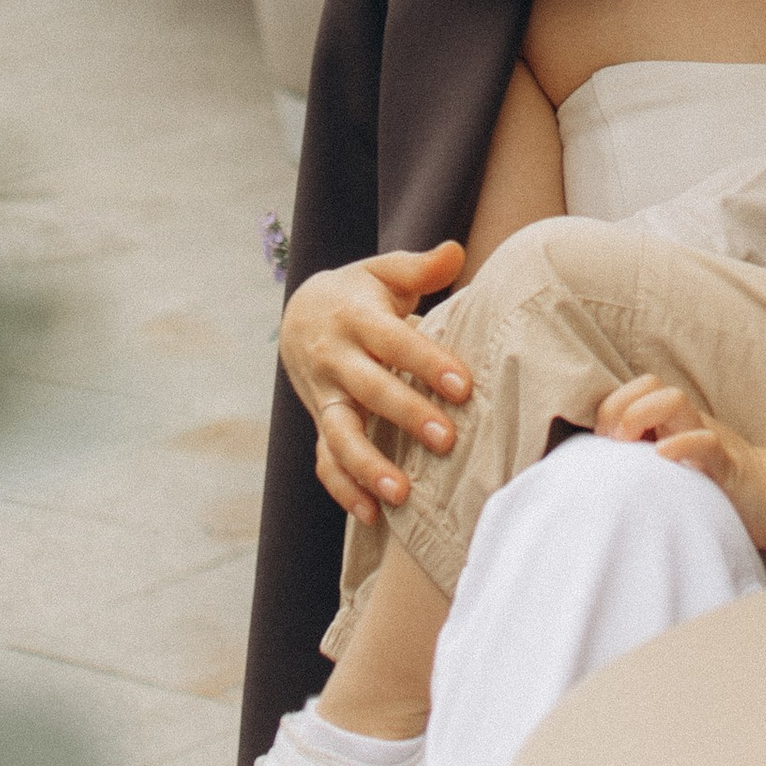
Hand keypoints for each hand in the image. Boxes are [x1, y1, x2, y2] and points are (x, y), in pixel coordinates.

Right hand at [282, 244, 471, 524]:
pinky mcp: (319, 422)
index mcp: (354, 317)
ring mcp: (323, 396)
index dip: (426, 362)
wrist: (302, 314)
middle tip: (446, 439)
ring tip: (402, 494)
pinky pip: (325, 461)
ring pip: (339, 435)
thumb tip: (456, 250)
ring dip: (368, 466)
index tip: (463, 385)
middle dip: (405, 416)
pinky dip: (344, 490)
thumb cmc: (361, 293)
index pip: (393, 342)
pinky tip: (373, 515)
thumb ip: (420, 268)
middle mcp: (334, 359)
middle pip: (368, 390)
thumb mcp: (383, 272)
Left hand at [594, 377, 765, 550]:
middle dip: (620, 406)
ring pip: (674, 400)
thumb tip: (599, 465)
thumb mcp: (673, 465)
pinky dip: (681, 444)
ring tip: (629, 446)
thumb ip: (644, 456)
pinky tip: (662, 456)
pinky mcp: (727, 464)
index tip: (601, 441)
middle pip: (650, 384)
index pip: (637, 388)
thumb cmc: (712, 486)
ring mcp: (709, 438)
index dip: (611, 406)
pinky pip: (705, 442)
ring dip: (641, 416)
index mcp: (673, 421)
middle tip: (612, 442)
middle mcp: (688, 422)